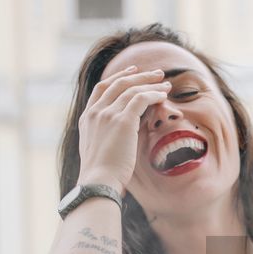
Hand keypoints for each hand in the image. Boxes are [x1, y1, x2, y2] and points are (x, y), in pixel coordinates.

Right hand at [77, 65, 171, 191]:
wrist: (98, 181)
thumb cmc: (102, 174)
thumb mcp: (100, 148)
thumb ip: (109, 134)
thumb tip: (128, 128)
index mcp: (87, 118)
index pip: (102, 88)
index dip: (118, 77)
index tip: (133, 72)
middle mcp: (95, 112)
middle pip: (118, 83)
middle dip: (139, 76)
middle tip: (156, 73)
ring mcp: (107, 114)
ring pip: (131, 89)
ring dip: (150, 84)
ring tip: (166, 84)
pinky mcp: (122, 121)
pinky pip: (141, 99)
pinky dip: (154, 94)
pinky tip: (164, 96)